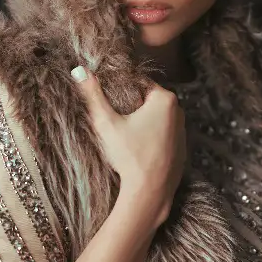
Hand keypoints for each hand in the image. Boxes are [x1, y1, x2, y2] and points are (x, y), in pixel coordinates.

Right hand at [71, 66, 185, 226]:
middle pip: (148, 100)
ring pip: (156, 118)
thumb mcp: (107, 123)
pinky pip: (163, 136)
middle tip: (115, 119)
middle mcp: (180, 111)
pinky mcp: (182, 149)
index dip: (120, 90)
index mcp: (165, 98)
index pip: (138, 83)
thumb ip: (93, 95)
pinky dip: (151, 138)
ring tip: (125, 136)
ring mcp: (183, 131)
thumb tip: (78, 69)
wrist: (150, 192)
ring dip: (142, 122)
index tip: (108, 101)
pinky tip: (137, 149)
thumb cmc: (129, 156)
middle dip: (131, 106)